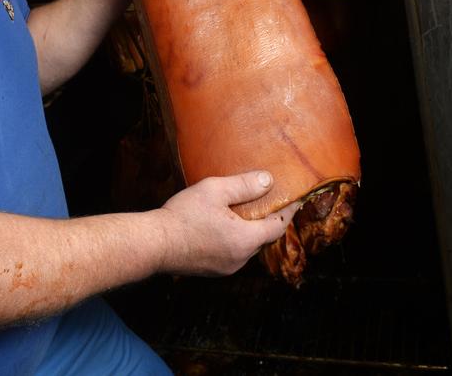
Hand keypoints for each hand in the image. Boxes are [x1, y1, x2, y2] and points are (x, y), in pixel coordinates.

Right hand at [156, 170, 298, 275]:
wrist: (155, 244)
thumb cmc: (184, 215)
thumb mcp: (215, 190)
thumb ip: (244, 185)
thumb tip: (268, 180)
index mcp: (245, 239)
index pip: (277, 226)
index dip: (288, 212)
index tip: (296, 200)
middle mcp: (240, 259)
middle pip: (263, 238)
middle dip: (266, 220)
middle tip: (266, 201)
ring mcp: (226, 268)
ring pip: (247, 247)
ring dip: (248, 230)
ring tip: (242, 211)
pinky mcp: (212, 270)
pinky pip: (232, 253)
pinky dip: (235, 239)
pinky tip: (222, 226)